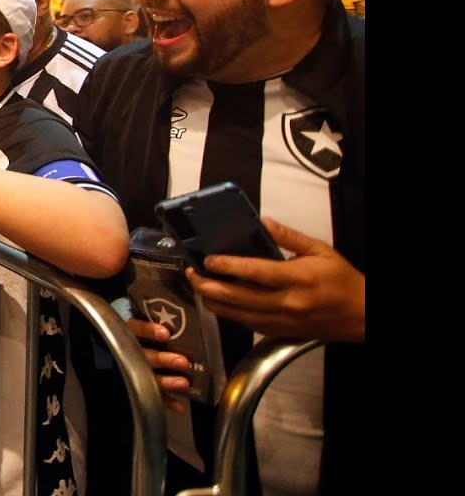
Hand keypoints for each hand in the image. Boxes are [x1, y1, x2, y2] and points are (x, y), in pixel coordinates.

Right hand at [125, 318, 193, 414]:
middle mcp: (127, 351)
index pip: (136, 329)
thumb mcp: (139, 326)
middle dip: (163, 359)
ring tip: (184, 383)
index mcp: (126, 332)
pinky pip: (151, 394)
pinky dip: (167, 401)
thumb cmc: (135, 336)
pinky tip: (180, 407)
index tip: (166, 334)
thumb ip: (154, 323)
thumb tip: (180, 320)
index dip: (150, 331)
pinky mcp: (135, 386)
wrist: (105, 360)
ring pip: (147, 376)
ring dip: (167, 381)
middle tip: (183, 362)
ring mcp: (130, 370)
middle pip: (144, 355)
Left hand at [186, 217, 364, 342]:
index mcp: (298, 279)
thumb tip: (264, 222)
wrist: (361, 315)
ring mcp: (282, 321)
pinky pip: (247, 324)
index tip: (208, 260)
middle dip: (209, 286)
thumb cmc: (343, 281)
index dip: (228, 266)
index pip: (255, 272)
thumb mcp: (321, 250)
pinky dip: (228, 314)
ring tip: (199, 286)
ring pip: (237, 314)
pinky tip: (217, 303)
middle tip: (193, 273)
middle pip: (238, 297)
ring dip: (213, 301)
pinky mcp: (279, 332)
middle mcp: (287, 303)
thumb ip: (290, 237)